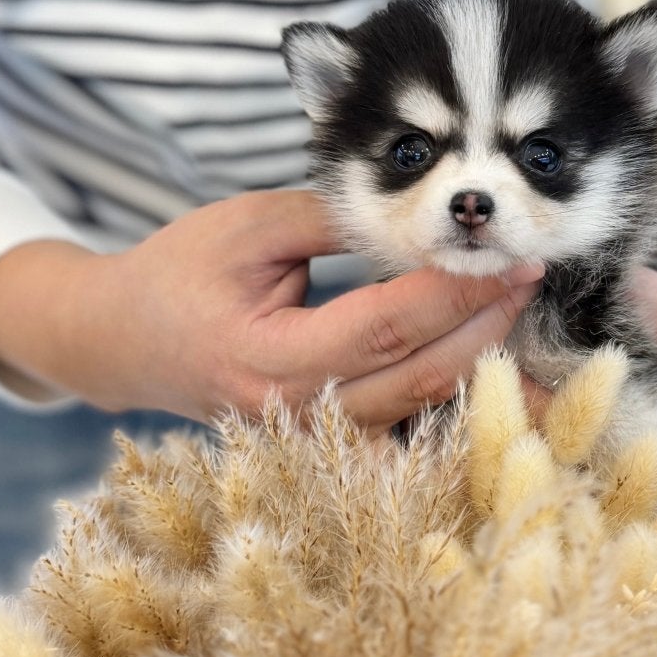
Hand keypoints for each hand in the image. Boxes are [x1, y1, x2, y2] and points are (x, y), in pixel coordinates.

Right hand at [0, 189, 541, 427]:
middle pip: (418, 378)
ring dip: (484, 374)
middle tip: (535, 277)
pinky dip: (455, 415)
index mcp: (268, 357)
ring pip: (421, 417)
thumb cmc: (181, 272)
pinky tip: (507, 390)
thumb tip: (425, 208)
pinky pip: (404, 438)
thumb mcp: (248, 226)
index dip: (456, 292)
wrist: (121, 341)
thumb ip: (333, 217)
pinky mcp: (325, 448)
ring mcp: (311, 445)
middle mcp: (295, 416)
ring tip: (532, 327)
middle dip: (488, 328)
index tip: (511, 256)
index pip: (386, 325)